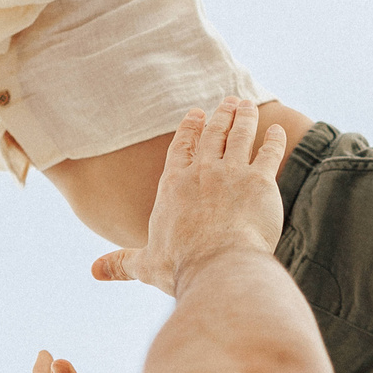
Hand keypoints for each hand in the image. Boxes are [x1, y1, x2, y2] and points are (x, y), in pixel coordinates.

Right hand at [90, 99, 287, 294]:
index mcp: (173, 185)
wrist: (217, 266)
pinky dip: (274, 140)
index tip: (197, 114)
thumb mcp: (145, 264)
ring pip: (240, 135)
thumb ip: (122, 262)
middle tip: (230, 102)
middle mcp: (202, 172)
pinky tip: (277, 131)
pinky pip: (269, 153)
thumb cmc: (180, 266)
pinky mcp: (260, 181)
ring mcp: (232, 173)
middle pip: (213, 134)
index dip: (189, 129)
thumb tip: (95, 270)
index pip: (181, 148)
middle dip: (221, 115)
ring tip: (247, 106)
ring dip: (244, 118)